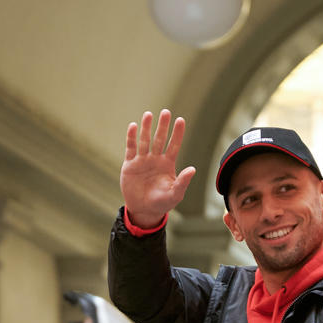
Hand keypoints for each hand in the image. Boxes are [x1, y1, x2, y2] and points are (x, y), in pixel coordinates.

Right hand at [120, 109, 195, 228]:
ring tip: (148, 114)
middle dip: (162, 126)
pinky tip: (133, 126)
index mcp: (167, 164)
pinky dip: (131, 137)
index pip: (174, 145)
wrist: (143, 210)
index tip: (180, 120)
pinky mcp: (129, 165)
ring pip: (145, 141)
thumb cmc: (162, 203)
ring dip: (146, 128)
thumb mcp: (175, 194)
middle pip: (159, 139)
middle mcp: (155, 159)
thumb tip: (192, 169)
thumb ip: (183, 182)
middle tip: (165, 112)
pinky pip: (130, 148)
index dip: (177, 133)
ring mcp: (142, 160)